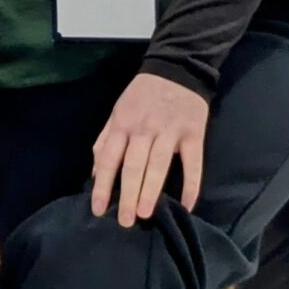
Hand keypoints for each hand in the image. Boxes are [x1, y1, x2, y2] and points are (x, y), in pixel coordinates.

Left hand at [90, 71, 207, 226]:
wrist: (177, 67)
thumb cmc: (142, 94)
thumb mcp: (117, 111)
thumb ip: (105, 140)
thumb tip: (95, 173)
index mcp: (123, 124)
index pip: (109, 158)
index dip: (102, 185)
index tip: (98, 209)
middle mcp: (144, 129)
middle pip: (133, 165)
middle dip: (128, 195)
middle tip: (125, 221)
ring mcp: (170, 131)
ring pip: (158, 165)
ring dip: (151, 191)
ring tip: (145, 214)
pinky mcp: (193, 132)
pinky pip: (193, 162)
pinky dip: (191, 184)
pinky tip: (187, 204)